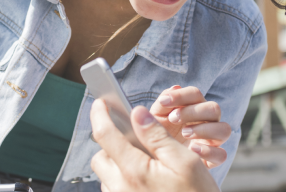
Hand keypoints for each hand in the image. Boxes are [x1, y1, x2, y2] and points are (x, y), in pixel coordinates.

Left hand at [90, 99, 219, 191]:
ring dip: (116, 164)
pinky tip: (144, 179)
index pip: (106, 135)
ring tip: (142, 160)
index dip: (100, 114)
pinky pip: (114, 191)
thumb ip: (158, 136)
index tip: (100, 102)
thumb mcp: (185, 162)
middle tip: (131, 138)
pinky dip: (122, 180)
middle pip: (100, 158)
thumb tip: (138, 113)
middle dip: (109, 144)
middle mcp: (121, 188)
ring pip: (106, 176)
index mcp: (135, 171)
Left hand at [149, 85, 230, 167]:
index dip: (181, 95)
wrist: (156, 165)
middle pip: (213, 108)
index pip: (196, 94)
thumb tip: (175, 87)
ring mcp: (210, 143)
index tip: (163, 101)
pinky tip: (192, 150)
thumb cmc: (155, 138)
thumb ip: (162, 104)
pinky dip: (209, 151)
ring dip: (204, 129)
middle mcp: (205, 123)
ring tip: (184, 134)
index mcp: (192, 110)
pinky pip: (222, 155)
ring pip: (224, 129)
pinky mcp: (210, 161)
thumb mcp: (154, 120)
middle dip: (192, 112)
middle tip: (173, 119)